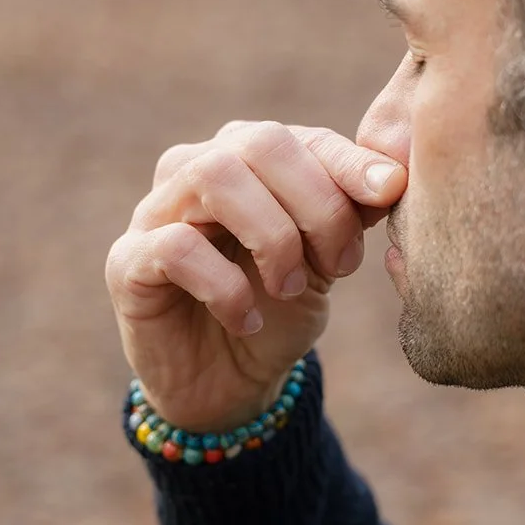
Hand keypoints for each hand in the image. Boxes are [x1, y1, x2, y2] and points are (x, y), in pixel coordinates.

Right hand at [106, 121, 406, 432]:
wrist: (228, 387)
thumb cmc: (277, 313)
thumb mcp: (327, 262)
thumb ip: (353, 213)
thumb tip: (398, 173)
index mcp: (248, 160)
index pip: (300, 137)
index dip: (348, 162)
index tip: (391, 191)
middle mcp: (196, 169)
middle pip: (258, 142)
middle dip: (316, 202)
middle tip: (341, 266)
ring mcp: (154, 211)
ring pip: (213, 176)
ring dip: (272, 235)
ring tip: (291, 288)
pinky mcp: (127, 262)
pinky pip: (175, 247)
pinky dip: (225, 285)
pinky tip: (246, 318)